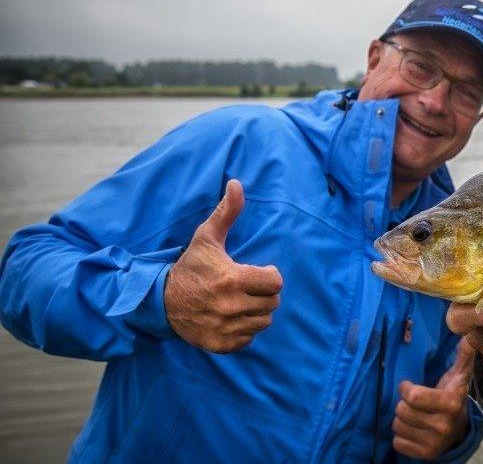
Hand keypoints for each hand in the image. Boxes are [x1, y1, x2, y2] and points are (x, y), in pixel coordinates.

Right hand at [164, 179, 282, 352]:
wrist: (160, 301)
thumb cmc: (190, 267)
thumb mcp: (206, 238)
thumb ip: (226, 212)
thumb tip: (237, 184)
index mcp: (233, 280)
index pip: (275, 283)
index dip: (269, 276)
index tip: (257, 273)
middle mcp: (231, 306)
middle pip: (272, 303)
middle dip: (264, 293)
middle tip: (248, 287)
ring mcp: (226, 328)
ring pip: (263, 322)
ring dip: (256, 312)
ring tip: (241, 301)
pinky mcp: (221, 344)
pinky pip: (249, 339)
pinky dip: (244, 329)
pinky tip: (231, 317)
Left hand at [392, 338, 474, 458]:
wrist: (459, 431)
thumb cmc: (452, 397)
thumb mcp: (458, 377)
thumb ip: (463, 356)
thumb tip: (469, 337)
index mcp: (450, 403)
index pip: (413, 396)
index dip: (406, 388)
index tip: (409, 386)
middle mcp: (443, 425)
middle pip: (402, 410)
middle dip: (403, 404)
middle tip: (413, 404)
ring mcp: (434, 443)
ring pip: (397, 426)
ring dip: (402, 420)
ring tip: (414, 416)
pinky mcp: (424, 455)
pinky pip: (397, 443)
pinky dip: (401, 436)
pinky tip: (413, 430)